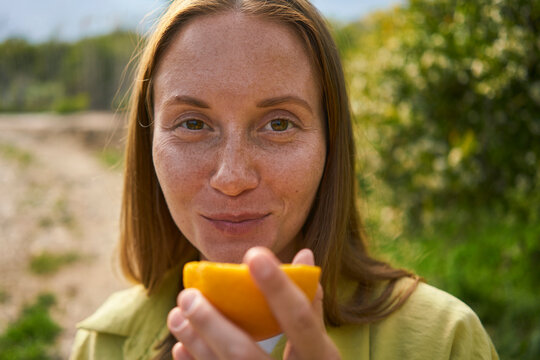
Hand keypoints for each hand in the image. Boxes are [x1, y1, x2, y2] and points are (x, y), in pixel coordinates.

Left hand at [166, 247, 340, 359]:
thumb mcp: (321, 344)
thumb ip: (310, 303)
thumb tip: (303, 252)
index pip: (300, 321)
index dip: (278, 288)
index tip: (254, 255)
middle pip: (244, 353)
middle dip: (211, 322)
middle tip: (187, 295)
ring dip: (194, 342)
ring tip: (177, 315)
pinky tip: (182, 348)